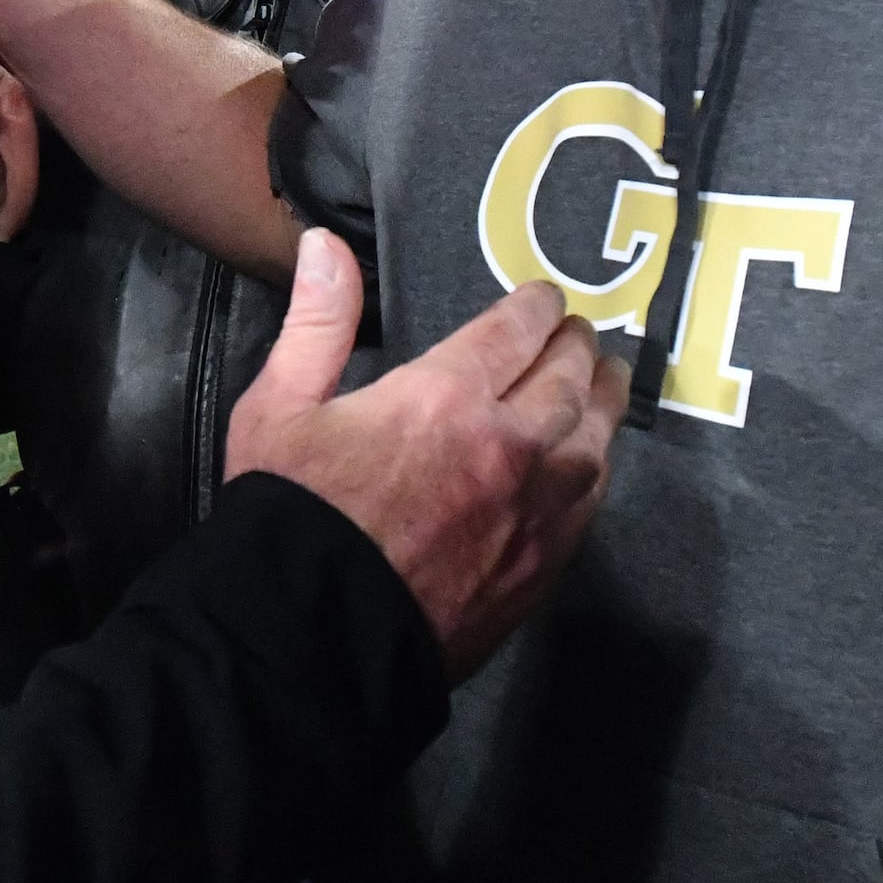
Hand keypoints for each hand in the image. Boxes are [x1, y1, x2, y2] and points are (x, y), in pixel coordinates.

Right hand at [225, 230, 624, 679]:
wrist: (315, 638)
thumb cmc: (291, 516)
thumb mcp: (280, 408)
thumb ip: (317, 322)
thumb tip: (326, 244)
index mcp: (445, 396)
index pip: (518, 328)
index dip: (537, 305)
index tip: (542, 298)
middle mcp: (509, 444)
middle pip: (569, 376)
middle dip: (575, 344)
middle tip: (577, 333)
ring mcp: (535, 509)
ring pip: (595, 437)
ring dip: (601, 399)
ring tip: (602, 380)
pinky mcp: (543, 564)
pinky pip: (592, 499)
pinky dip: (597, 464)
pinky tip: (590, 457)